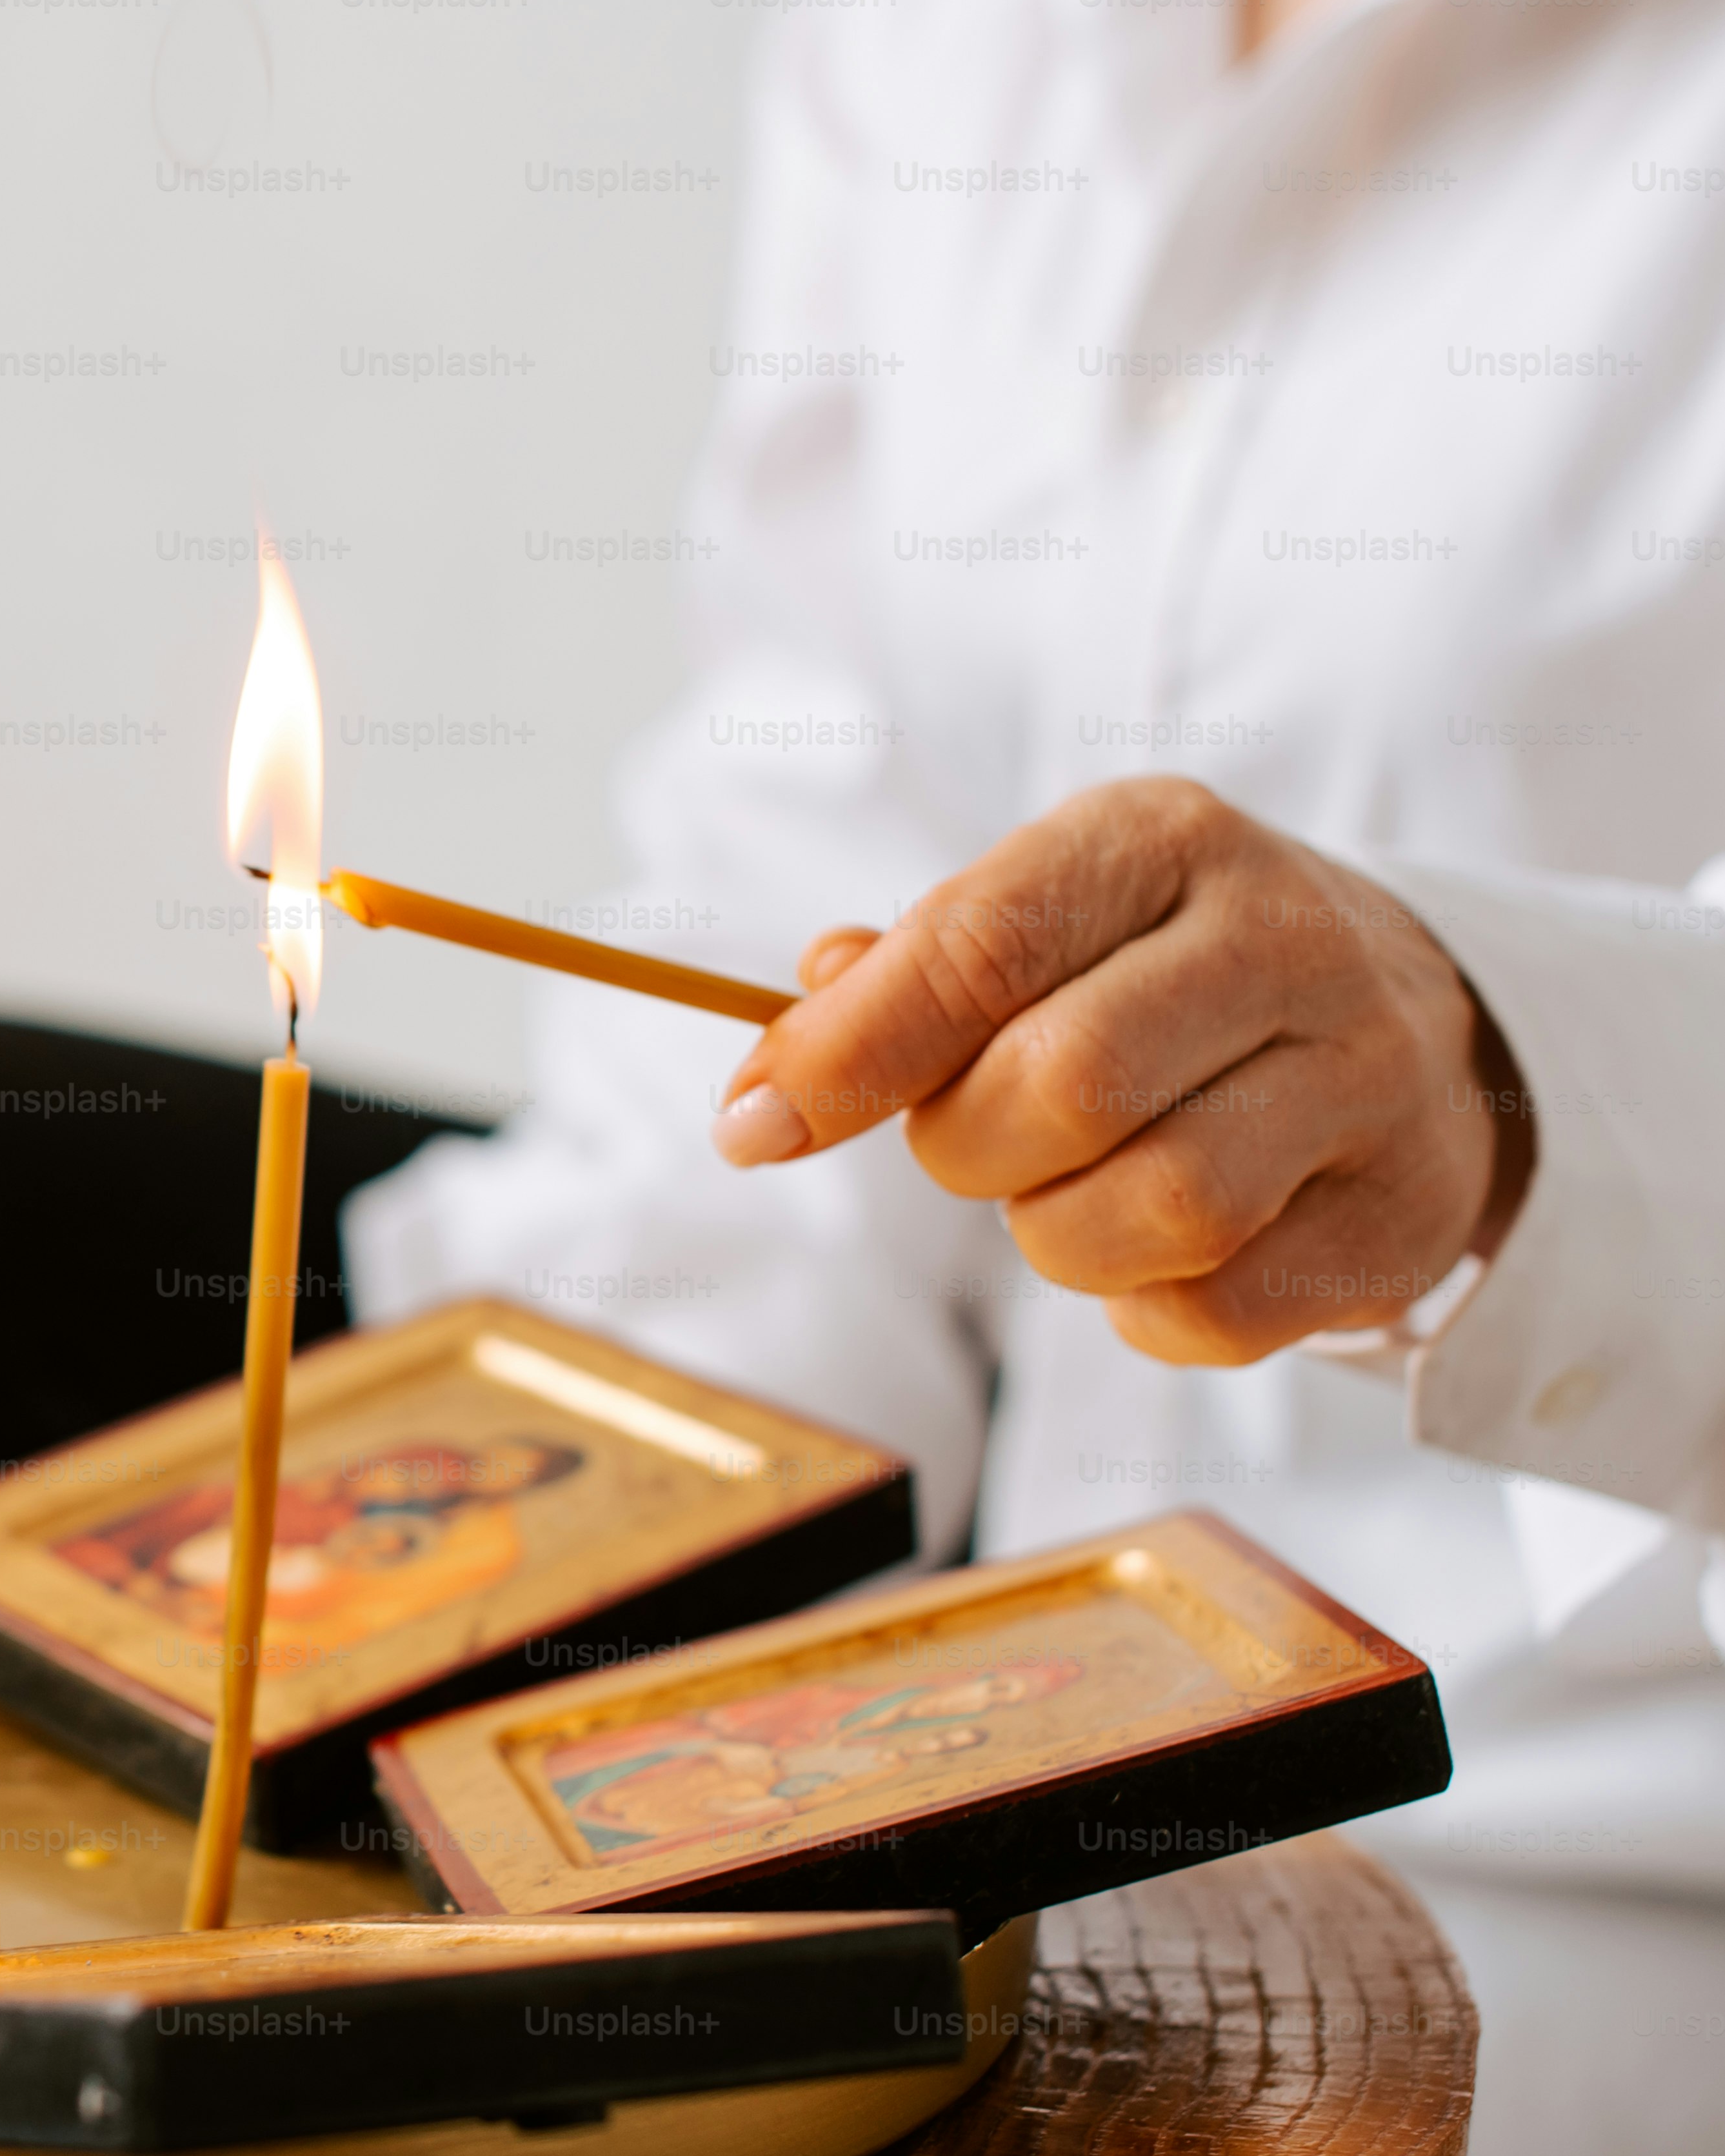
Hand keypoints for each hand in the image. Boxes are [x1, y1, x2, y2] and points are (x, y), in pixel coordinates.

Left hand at [709, 777, 1534, 1365]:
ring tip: (1069, 1190)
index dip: (847, 1051)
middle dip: (965, 1148)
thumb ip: (908, 977)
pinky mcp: (1402, 1216)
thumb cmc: (1161, 971)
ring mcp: (1368, 1080)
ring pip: (1153, 1213)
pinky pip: (1211, 1313)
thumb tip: (778, 1067)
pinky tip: (1155, 1248)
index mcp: (1164, 842)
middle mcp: (1286, 942)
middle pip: (1062, 1087)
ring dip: (1055, 1236)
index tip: (751, 1124)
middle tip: (969, 1141)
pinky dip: (1140, 1308)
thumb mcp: (1044, 919)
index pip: (979, 947)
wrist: (1404, 1017)